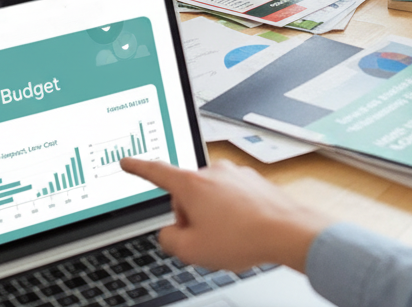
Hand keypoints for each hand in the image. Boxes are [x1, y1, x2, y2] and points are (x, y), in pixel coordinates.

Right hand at [120, 158, 328, 273]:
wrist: (284, 230)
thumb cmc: (240, 238)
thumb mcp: (191, 249)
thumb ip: (168, 239)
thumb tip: (169, 231)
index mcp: (192, 184)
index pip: (157, 172)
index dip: (138, 168)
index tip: (126, 161)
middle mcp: (212, 171)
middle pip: (186, 194)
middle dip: (189, 216)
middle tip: (204, 239)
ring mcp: (233, 174)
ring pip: (209, 196)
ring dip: (212, 216)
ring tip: (228, 237)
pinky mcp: (250, 180)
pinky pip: (230, 197)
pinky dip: (231, 213)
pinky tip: (242, 230)